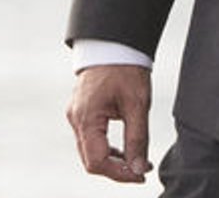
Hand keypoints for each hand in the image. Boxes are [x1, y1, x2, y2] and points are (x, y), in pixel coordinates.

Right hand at [67, 63, 153, 183]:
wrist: (114, 44)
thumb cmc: (125, 69)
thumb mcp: (137, 104)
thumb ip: (138, 138)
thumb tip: (139, 168)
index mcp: (87, 118)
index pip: (96, 161)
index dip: (119, 173)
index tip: (141, 175)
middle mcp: (76, 120)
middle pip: (91, 160)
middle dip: (116, 170)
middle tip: (142, 171)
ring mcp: (77, 116)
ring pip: (90, 151)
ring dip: (112, 161)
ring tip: (138, 162)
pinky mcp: (82, 113)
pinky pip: (91, 140)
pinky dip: (107, 149)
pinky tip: (126, 150)